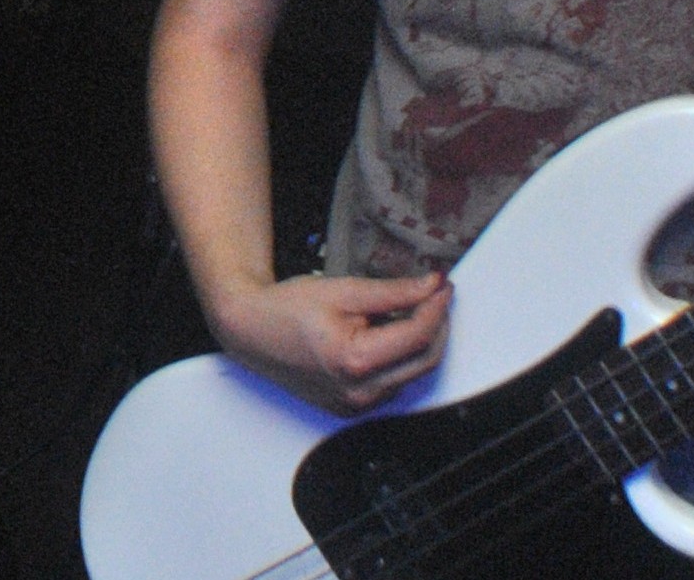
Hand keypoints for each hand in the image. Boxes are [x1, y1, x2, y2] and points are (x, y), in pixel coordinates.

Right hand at [203, 271, 450, 415]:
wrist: (249, 331)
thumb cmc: (286, 310)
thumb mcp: (343, 291)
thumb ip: (394, 292)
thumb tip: (430, 287)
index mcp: (354, 362)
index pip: (418, 335)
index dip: (436, 306)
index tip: (443, 285)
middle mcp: (358, 392)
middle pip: (424, 360)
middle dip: (436, 325)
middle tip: (435, 295)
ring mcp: (355, 405)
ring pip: (411, 374)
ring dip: (418, 342)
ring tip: (404, 311)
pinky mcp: (352, 408)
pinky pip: (392, 383)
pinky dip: (399, 359)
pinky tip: (385, 335)